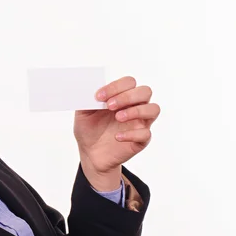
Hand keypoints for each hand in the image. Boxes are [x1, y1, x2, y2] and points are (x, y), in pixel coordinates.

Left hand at [73, 76, 159, 190]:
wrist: (90, 153)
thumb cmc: (89, 129)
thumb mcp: (82, 113)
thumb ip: (86, 100)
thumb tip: (90, 91)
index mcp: (121, 96)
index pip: (128, 82)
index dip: (115, 87)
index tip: (99, 97)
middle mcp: (134, 107)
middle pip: (145, 91)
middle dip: (127, 96)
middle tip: (110, 106)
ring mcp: (139, 123)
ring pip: (153, 109)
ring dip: (136, 111)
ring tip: (118, 117)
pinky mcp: (141, 140)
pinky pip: (146, 134)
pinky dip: (132, 134)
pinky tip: (117, 136)